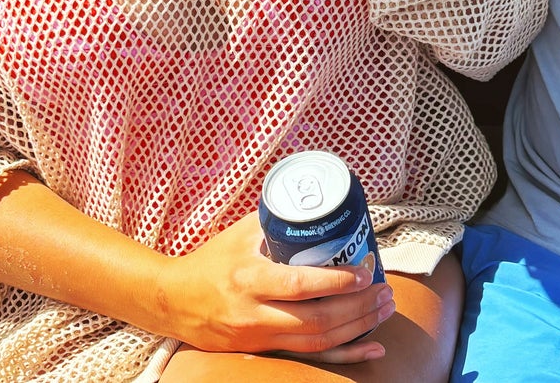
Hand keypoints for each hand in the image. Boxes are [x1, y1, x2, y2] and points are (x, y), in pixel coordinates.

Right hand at [155, 213, 393, 362]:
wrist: (173, 301)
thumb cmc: (211, 260)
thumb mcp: (239, 233)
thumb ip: (277, 219)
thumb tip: (317, 200)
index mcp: (249, 278)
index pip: (298, 285)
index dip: (335, 282)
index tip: (364, 271)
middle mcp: (254, 313)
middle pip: (314, 320)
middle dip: (357, 308)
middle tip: (385, 291)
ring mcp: (258, 338)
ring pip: (316, 342)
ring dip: (357, 328)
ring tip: (385, 310)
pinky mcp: (262, 352)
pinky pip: (308, 358)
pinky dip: (345, 356)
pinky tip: (373, 349)